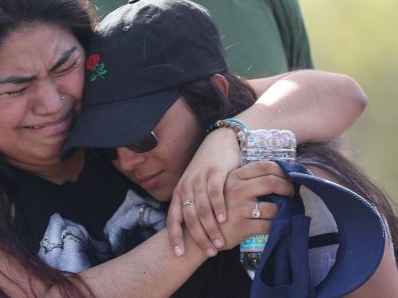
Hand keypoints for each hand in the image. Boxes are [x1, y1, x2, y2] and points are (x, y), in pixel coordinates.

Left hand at [167, 128, 239, 256]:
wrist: (219, 142)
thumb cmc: (208, 169)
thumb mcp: (196, 187)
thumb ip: (194, 205)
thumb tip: (195, 231)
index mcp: (179, 192)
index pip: (172, 218)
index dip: (174, 237)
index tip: (179, 254)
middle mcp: (186, 187)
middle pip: (189, 218)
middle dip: (198, 238)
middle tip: (209, 253)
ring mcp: (199, 179)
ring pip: (202, 209)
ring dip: (210, 228)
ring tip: (219, 243)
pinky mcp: (214, 172)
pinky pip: (215, 193)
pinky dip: (219, 207)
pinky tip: (225, 220)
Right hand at [219, 161, 293, 249]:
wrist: (203, 233)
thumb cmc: (220, 209)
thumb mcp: (228, 189)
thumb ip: (246, 182)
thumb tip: (276, 178)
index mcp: (234, 177)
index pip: (264, 166)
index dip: (281, 170)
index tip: (287, 177)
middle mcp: (237, 190)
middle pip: (271, 182)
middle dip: (287, 187)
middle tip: (290, 193)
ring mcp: (240, 208)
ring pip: (273, 207)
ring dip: (283, 210)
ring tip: (282, 211)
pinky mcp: (243, 227)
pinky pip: (269, 225)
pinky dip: (277, 226)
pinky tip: (276, 225)